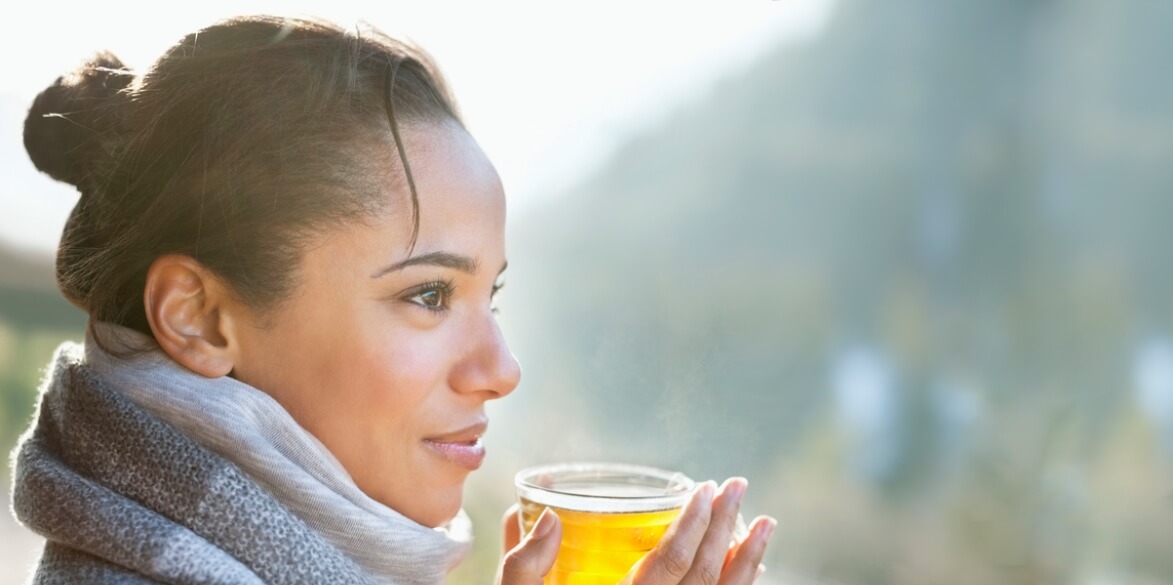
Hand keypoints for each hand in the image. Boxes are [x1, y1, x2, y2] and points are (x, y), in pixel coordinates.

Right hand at [497, 477, 774, 584]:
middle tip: (737, 487)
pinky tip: (747, 572)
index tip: (706, 488)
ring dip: (749, 563)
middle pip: (705, 579)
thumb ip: (524, 564)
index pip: (671, 565)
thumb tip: (549, 516)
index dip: (693, 524)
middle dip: (726, 529)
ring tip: (766, 525)